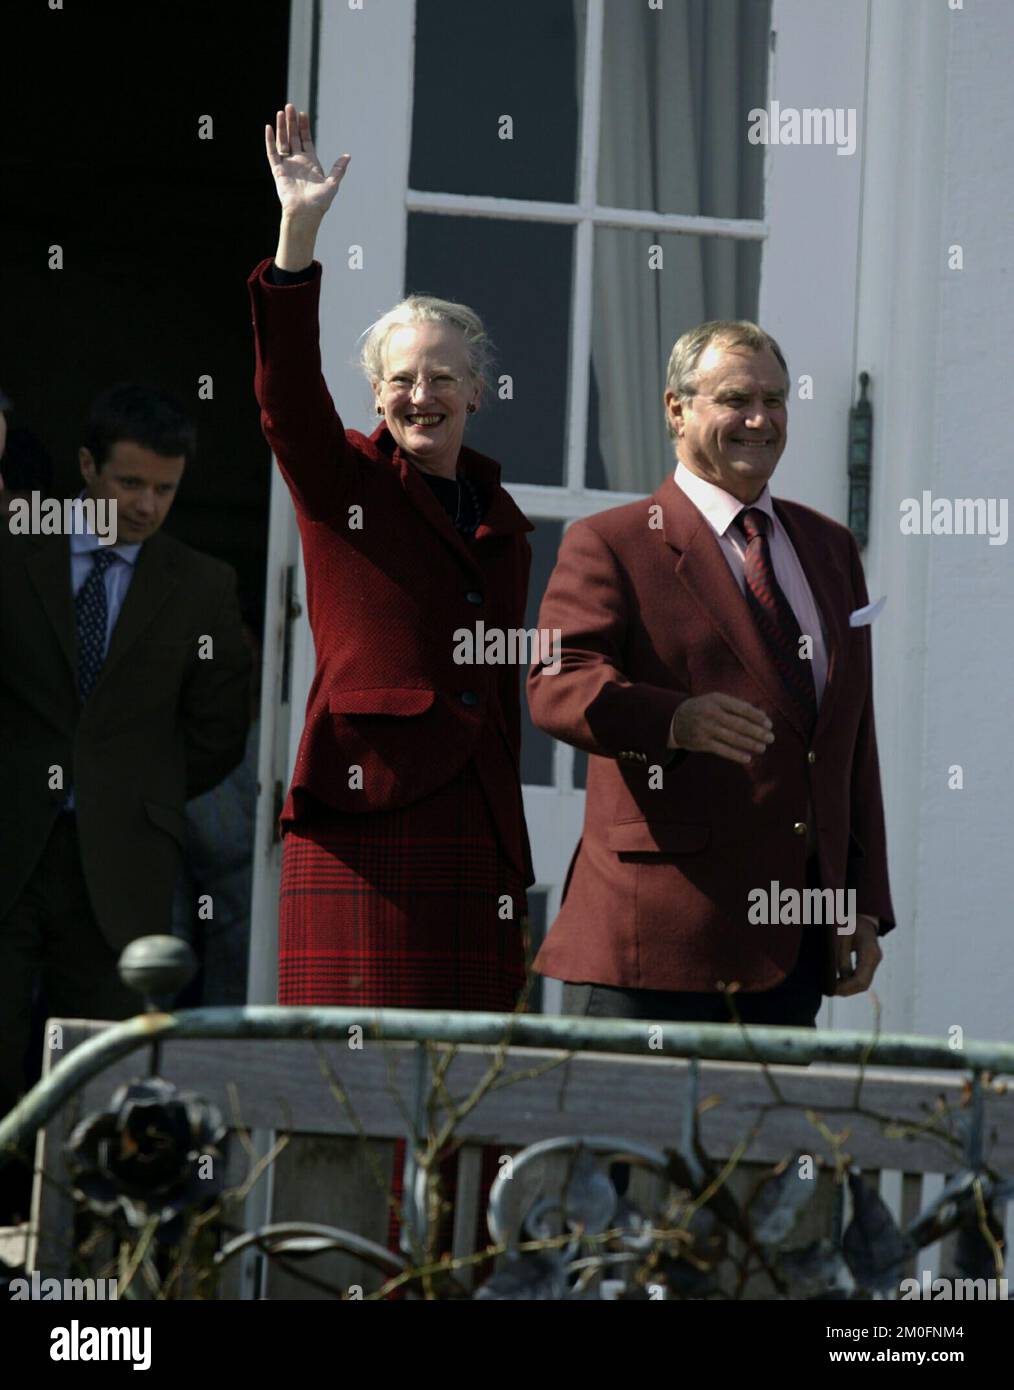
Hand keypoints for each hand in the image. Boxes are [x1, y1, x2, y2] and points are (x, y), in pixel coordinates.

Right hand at [265, 103, 349, 221]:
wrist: (305, 214)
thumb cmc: (319, 203)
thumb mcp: (332, 184)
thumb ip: (338, 169)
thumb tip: (348, 156)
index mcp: (310, 163)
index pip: (305, 140)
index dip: (304, 127)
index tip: (302, 113)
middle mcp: (298, 162)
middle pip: (293, 137)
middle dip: (292, 122)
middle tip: (289, 106)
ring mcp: (287, 165)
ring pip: (282, 141)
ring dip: (281, 127)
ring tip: (281, 112)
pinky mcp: (278, 171)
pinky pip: (272, 153)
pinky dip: (270, 141)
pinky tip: (269, 128)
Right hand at [670, 693, 773, 763]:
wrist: (675, 719)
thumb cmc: (703, 708)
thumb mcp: (716, 700)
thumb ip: (737, 706)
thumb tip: (762, 715)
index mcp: (717, 700)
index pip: (742, 708)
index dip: (757, 717)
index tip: (769, 724)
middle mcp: (711, 713)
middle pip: (739, 724)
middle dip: (757, 732)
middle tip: (771, 738)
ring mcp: (706, 728)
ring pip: (732, 738)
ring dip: (750, 744)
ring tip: (762, 748)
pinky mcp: (702, 743)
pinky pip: (722, 750)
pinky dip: (736, 755)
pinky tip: (748, 758)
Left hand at [834, 916, 882, 995]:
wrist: (860, 913)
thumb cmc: (848, 922)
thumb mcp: (840, 938)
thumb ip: (839, 959)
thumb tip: (833, 980)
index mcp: (870, 953)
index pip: (860, 980)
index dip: (845, 989)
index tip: (831, 991)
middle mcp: (875, 958)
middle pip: (863, 984)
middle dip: (846, 990)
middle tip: (828, 992)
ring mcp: (874, 960)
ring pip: (863, 983)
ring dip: (848, 988)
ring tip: (831, 987)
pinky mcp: (870, 961)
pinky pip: (861, 976)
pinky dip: (849, 981)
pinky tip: (837, 981)